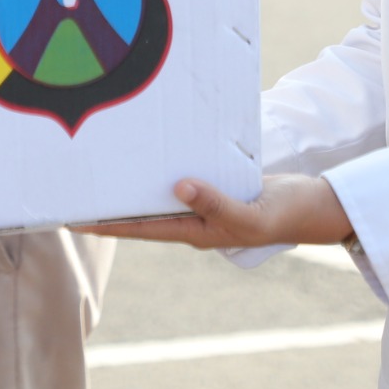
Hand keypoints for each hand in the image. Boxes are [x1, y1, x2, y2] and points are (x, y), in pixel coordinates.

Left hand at [87, 174, 353, 249]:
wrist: (317, 207)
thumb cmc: (286, 214)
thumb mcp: (252, 213)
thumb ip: (217, 204)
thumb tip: (179, 187)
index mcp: (196, 232)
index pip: (139, 228)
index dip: (105, 224)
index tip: (72, 218)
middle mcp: (193, 221)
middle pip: (140, 214)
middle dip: (107, 206)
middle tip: (72, 192)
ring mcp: (204, 205)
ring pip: (157, 196)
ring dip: (130, 187)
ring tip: (98, 173)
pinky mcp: (216, 188)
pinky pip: (180, 180)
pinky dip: (159, 171)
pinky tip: (147, 156)